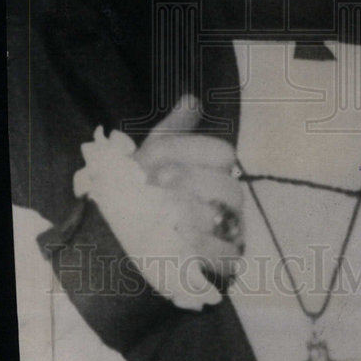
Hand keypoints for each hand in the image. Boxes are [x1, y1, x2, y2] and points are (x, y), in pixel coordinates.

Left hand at [134, 95, 243, 279]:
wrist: (129, 242)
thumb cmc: (146, 191)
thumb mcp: (154, 158)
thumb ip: (174, 130)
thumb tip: (191, 98)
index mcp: (215, 170)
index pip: (222, 153)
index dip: (191, 154)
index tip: (158, 165)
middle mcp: (229, 198)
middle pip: (226, 186)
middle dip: (190, 183)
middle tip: (157, 186)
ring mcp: (230, 230)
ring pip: (223, 218)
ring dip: (190, 214)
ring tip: (164, 216)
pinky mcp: (225, 262)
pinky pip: (225, 254)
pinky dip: (202, 247)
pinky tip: (178, 241)